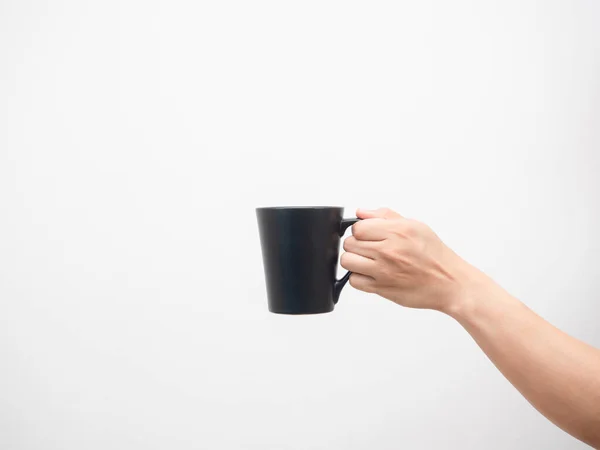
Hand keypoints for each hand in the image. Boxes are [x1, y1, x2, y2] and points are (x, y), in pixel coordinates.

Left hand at [340, 208, 477, 311]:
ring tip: (367, 261)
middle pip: (349, 244)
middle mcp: (388, 250)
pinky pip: (354, 281)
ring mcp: (383, 270)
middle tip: (369, 248)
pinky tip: (371, 274)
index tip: (368, 234)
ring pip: (347, 261)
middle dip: (356, 244)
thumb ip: (386, 216)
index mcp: (397, 232)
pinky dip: (359, 278)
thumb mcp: (416, 226)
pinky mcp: (381, 288)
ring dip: (354, 261)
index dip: (360, 230)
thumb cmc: (435, 255)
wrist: (449, 283)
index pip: (358, 227)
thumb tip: (361, 212)